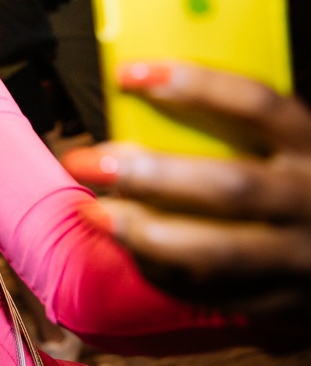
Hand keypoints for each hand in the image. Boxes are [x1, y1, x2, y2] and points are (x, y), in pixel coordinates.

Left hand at [62, 61, 310, 319]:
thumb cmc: (292, 179)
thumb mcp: (279, 141)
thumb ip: (225, 123)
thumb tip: (133, 103)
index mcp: (309, 143)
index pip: (255, 104)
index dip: (192, 85)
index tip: (127, 74)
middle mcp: (308, 199)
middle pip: (229, 186)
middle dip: (150, 175)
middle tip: (87, 162)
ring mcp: (297, 256)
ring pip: (217, 251)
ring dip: (145, 232)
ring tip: (95, 212)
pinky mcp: (281, 301)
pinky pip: (212, 291)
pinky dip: (162, 271)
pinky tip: (127, 248)